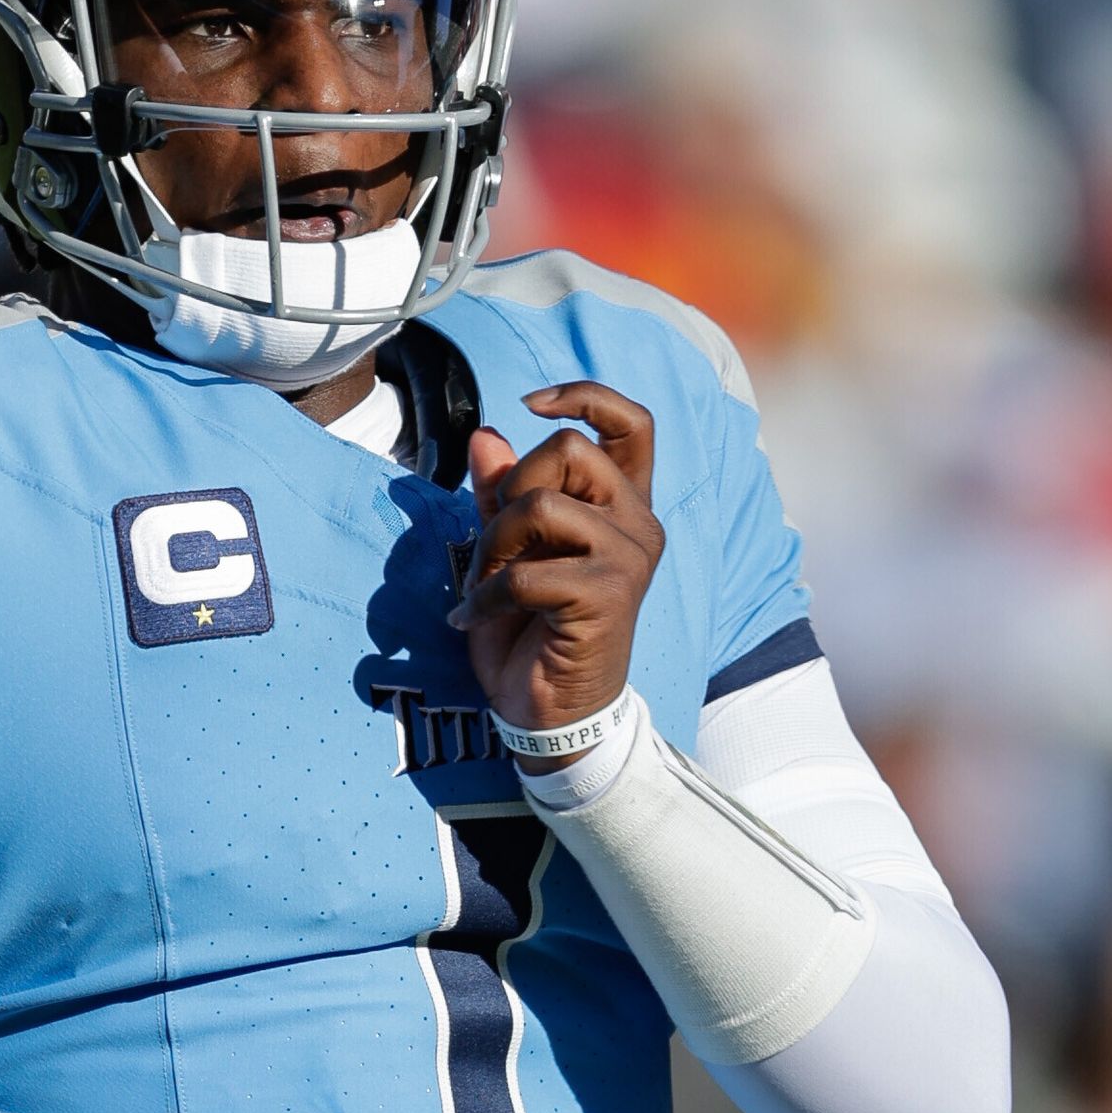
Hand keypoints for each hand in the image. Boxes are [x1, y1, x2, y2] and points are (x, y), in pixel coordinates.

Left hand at [462, 382, 660, 735]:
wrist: (547, 715)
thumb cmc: (530, 633)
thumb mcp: (506, 551)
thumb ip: (500, 493)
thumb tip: (485, 435)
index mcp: (624, 506)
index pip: (633, 422)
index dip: (584, 397)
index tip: (531, 406)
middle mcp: (639, 524)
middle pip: (569, 450)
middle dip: (511, 490)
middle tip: (493, 545)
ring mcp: (630, 558)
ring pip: (541, 504)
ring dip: (493, 544)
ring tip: (483, 583)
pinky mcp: (608, 596)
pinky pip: (525, 570)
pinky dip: (484, 595)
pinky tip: (472, 618)